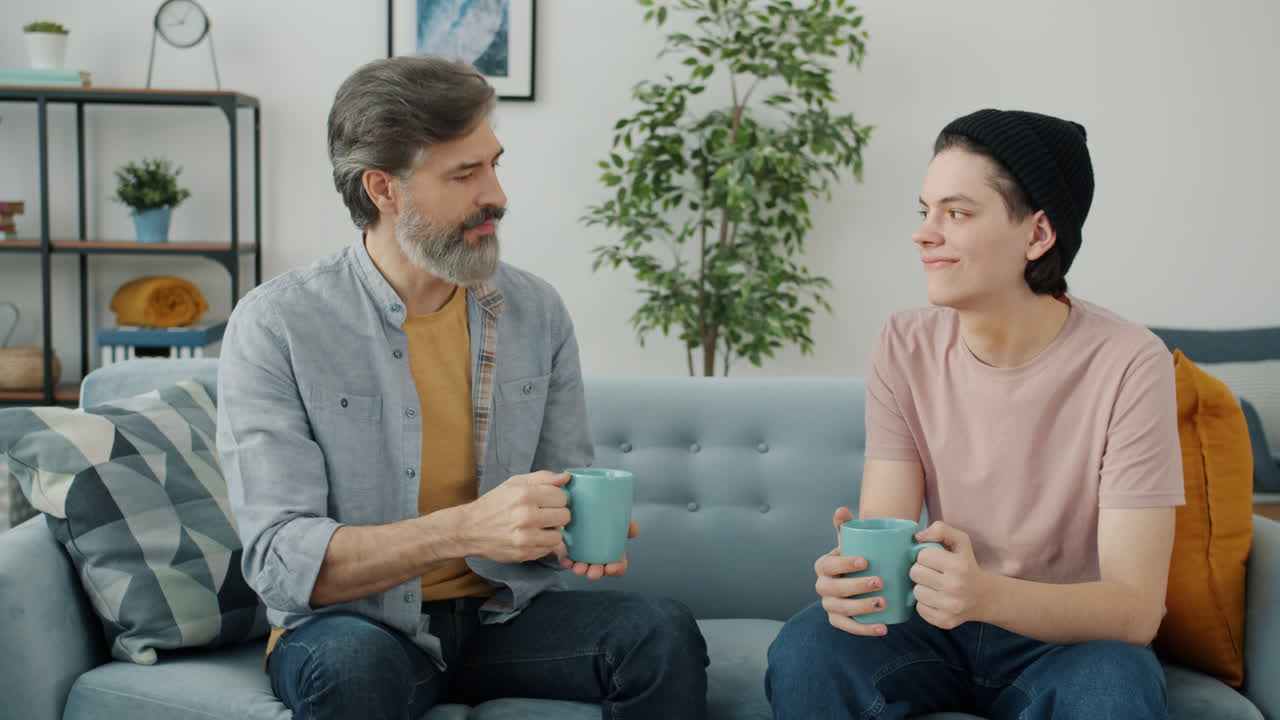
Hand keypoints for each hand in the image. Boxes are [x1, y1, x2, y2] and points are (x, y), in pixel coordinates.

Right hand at [456, 471, 570, 562]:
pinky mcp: (524, 554)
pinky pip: (548, 549)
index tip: (548, 501)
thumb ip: (543, 478)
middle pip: (565, 516)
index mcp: (525, 494)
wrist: (470, 529)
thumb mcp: (515, 483)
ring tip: (539, 527)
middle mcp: (526, 516)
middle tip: (545, 514)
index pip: (561, 496)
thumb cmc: (494, 504)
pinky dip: (543, 544)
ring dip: (552, 531)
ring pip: (559, 535)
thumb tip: (566, 477)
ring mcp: (525, 537)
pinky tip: (531, 537)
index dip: (557, 498)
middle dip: (558, 514)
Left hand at [558, 521, 639, 579]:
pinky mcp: (570, 550)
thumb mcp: (620, 520)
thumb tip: (634, 530)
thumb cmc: (605, 518)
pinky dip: (567, 561)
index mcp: (613, 551)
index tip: (610, 569)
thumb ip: (628, 524)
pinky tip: (566, 560)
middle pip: (600, 569)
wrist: (584, 510)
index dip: (616, 570)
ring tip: (578, 568)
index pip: (618, 566)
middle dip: (596, 572)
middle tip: (592, 573)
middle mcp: (599, 556)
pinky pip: (568, 559)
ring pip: (583, 567)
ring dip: (581, 569)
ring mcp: (584, 555)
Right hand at [815, 507, 888, 635]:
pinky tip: (884, 628)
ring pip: (841, 610)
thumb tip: (842, 510)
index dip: (844, 564)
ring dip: (861, 609)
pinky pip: (849, 628)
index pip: (828, 565)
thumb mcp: (851, 541)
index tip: (865, 561)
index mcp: (822, 566)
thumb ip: (846, 525)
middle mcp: (822, 587)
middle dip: (856, 587)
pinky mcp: (839, 621)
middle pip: (834, 589)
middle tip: (880, 582)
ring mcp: (830, 605)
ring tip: (883, 603)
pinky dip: (866, 630)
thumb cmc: (857, 556)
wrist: (860, 575)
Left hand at [910, 521, 990, 629]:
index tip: (936, 560)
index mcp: (958, 566)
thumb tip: (917, 537)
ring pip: (916, 591)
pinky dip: (925, 603)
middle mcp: (955, 587)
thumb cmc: (967, 566)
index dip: (926, 555)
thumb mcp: (961, 542)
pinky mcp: (944, 621)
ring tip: (935, 586)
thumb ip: (941, 529)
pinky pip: (919, 609)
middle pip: (915, 573)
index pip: (922, 555)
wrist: (985, 597)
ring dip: (923, 587)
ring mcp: (950, 606)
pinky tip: (937, 599)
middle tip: (933, 573)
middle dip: (922, 571)